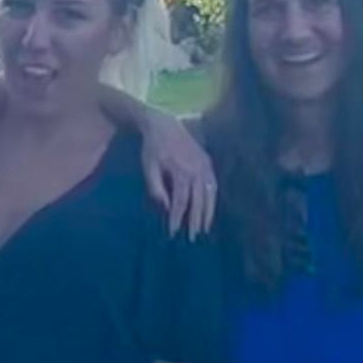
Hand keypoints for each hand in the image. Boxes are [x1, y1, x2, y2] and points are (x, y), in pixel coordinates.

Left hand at [139, 111, 216, 237]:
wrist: (164, 124)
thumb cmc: (152, 148)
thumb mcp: (149, 168)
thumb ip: (156, 188)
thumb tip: (166, 208)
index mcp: (181, 172)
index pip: (180, 202)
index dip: (177, 219)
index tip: (173, 233)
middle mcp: (196, 170)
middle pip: (198, 201)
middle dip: (195, 221)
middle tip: (192, 238)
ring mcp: (204, 166)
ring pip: (209, 195)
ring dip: (207, 213)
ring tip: (204, 229)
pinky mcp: (208, 162)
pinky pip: (213, 185)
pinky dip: (212, 199)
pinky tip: (210, 210)